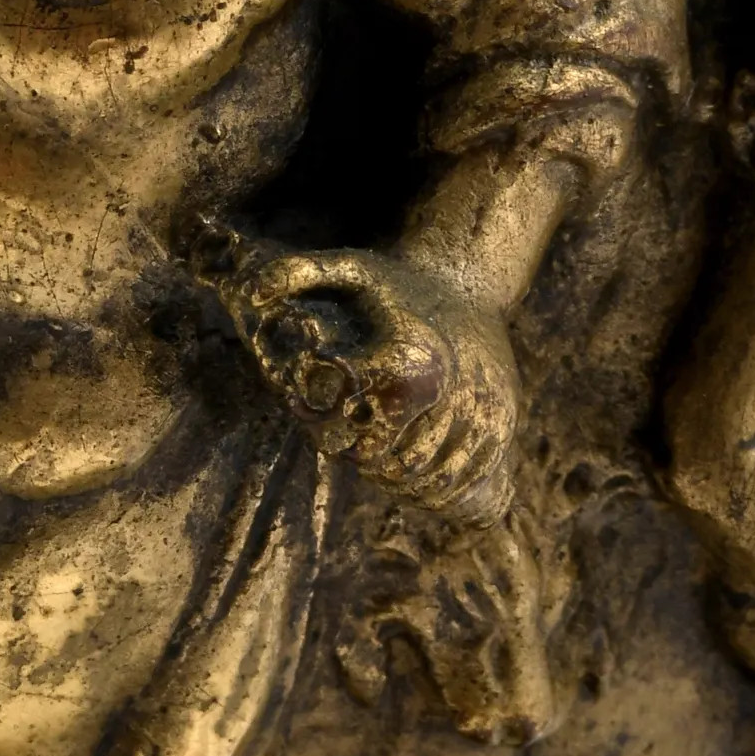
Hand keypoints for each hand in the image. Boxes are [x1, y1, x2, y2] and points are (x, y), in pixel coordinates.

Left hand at [218, 244, 518, 519]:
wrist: (468, 278)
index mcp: (405, 364)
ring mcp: (483, 412)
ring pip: (434, 479)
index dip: (335, 442)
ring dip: (401, 483)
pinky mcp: (503, 423)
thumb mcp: (344, 266)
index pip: (361, 441)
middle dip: (367, 464)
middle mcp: (449, 394)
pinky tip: (416, 475)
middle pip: (396, 466)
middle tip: (351, 447)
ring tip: (380, 461)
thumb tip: (251, 298)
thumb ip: (293, 274)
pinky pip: (469, 477)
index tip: (324, 427)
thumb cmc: (396, 280)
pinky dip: (440, 489)